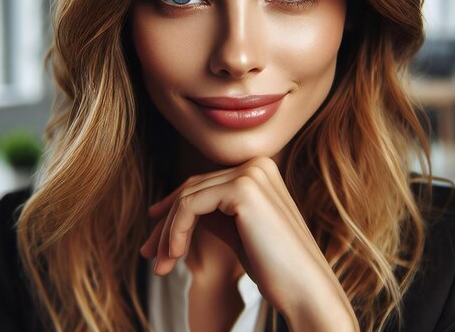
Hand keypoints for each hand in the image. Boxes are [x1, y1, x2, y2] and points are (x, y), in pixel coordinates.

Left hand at [139, 157, 358, 330]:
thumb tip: (169, 211)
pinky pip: (190, 206)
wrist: (306, 290)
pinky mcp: (243, 189)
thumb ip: (212, 212)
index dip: (173, 209)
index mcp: (260, 170)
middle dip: (165, 224)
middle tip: (148, 255)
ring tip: (160, 265)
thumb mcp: (237, 231)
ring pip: (187, 197)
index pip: (203, 184)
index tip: (154, 237)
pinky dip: (175, 231)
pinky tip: (174, 255)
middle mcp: (257, 164)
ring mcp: (251, 173)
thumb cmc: (274, 267)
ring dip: (167, 234)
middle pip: (192, 188)